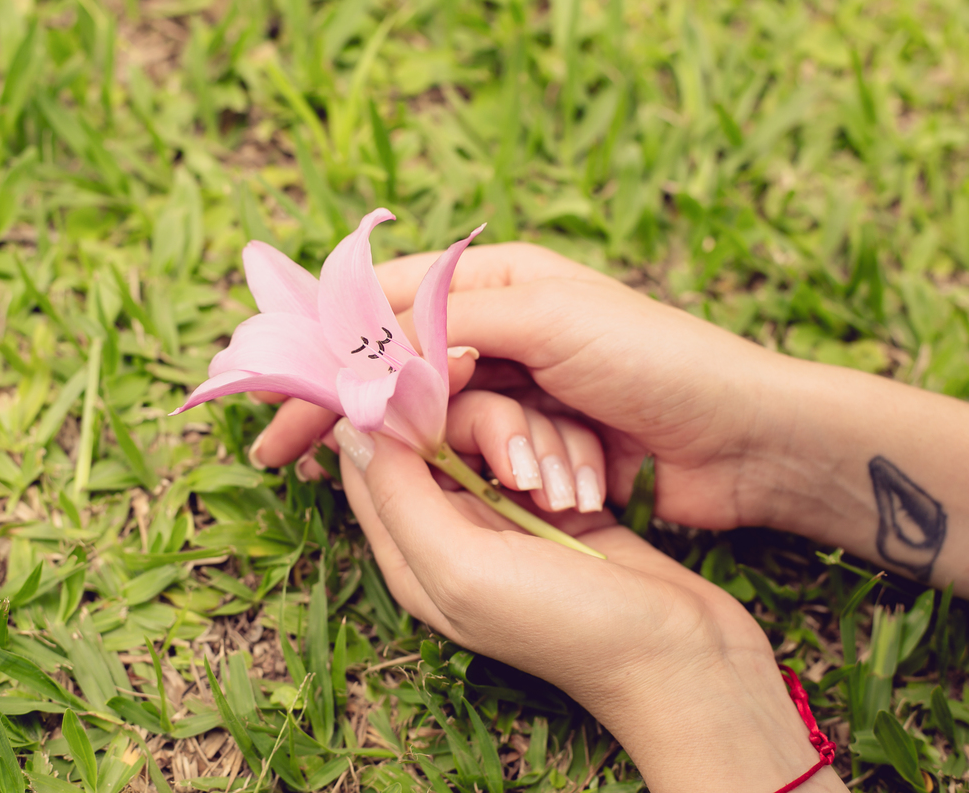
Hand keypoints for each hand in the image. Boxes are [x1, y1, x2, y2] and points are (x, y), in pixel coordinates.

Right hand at [252, 240, 968, 593]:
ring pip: (420, 412)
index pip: (384, 305)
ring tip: (322, 474)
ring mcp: (512, 388)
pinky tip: (394, 487)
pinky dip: (431, 466)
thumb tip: (361, 338)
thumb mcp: (546, 320)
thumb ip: (448, 321)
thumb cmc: (655, 361)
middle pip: (389, 364)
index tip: (276, 395)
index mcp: (495, 280)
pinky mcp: (530, 441)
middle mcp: (496, 329)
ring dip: (389, 441)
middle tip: (276, 454)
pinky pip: (460, 450)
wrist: (744, 438)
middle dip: (334, 407)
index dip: (324, 349)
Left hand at [334, 420, 846, 792]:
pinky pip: (541, 445)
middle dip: (481, 429)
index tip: (436, 371)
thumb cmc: (566, 625)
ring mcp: (504, 516)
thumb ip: (400, 498)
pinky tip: (584, 492)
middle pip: (438, 433)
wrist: (682, 659)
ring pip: (493, 432)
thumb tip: (349, 432)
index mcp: (410, 550)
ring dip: (532, 448)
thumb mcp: (461, 566)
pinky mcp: (554, 504)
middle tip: (519, 464)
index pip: (372, 455)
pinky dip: (562, 455)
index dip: (394, 406)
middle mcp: (449, 529)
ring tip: (562, 498)